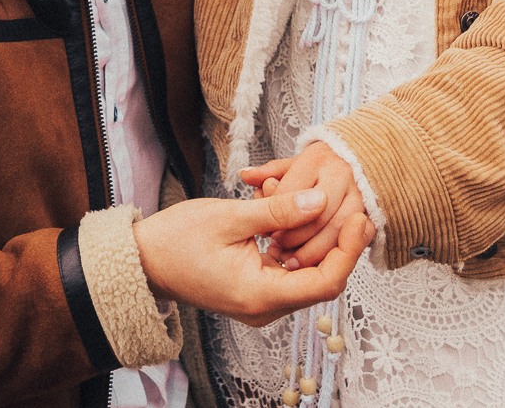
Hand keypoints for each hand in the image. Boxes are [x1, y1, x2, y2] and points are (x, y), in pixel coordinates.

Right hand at [132, 189, 371, 326]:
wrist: (143, 261)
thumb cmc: (176, 240)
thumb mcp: (229, 217)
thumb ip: (278, 211)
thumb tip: (320, 201)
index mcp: (260, 296)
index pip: (325, 283)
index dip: (349, 252)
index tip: (361, 219)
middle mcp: (265, 307)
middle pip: (322, 280)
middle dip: (338, 242)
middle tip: (353, 206)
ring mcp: (261, 302)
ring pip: (307, 272)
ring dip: (315, 237)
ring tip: (313, 197)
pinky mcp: (255, 290)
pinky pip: (288, 269)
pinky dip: (295, 241)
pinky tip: (289, 209)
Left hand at [239, 142, 365, 269]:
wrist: (360, 160)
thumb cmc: (318, 165)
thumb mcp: (290, 164)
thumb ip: (267, 173)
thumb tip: (244, 175)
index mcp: (318, 158)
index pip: (292, 193)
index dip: (276, 217)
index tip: (265, 232)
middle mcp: (342, 173)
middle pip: (316, 215)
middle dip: (294, 238)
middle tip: (277, 249)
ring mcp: (359, 194)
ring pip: (336, 231)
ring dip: (313, 251)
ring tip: (291, 259)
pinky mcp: (369, 213)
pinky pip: (352, 242)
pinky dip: (331, 254)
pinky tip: (312, 261)